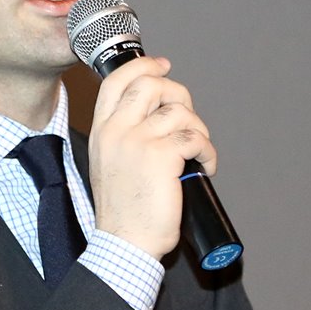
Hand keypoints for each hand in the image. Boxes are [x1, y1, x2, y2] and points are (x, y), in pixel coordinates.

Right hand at [87, 56, 215, 259]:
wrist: (124, 243)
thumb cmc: (123, 211)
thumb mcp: (109, 164)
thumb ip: (123, 135)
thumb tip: (156, 114)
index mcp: (101, 131)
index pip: (116, 81)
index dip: (143, 66)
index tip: (163, 66)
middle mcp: (116, 131)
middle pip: (151, 84)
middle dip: (179, 94)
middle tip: (188, 118)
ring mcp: (139, 141)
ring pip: (180, 111)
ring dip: (198, 130)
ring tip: (198, 153)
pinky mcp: (163, 156)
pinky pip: (196, 138)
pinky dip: (209, 152)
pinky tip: (206, 167)